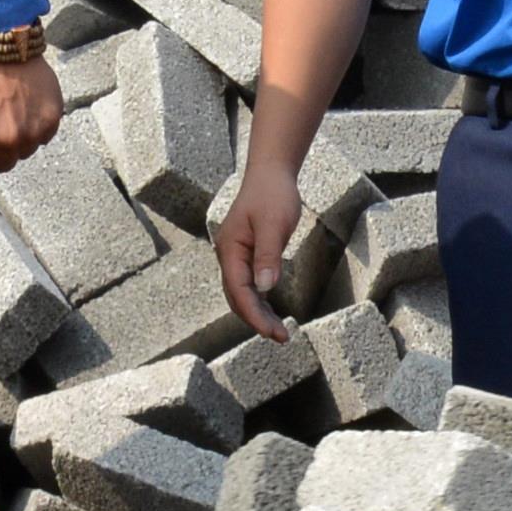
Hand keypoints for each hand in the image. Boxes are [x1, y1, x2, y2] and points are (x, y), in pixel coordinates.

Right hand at [215, 157, 307, 342]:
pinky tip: (271, 312)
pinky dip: (259, 302)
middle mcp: (228, 256)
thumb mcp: (273, 224)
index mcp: (230, 250)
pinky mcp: (246, 255)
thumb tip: (264, 288)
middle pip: (237, 298)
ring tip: (280, 332)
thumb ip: (268, 255)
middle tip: (282, 337)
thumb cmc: (272, 194)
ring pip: (242, 294)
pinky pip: (249, 285)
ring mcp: (236, 256)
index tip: (272, 333)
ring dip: (258, 314)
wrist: (270, 173)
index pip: (239, 292)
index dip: (254, 315)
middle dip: (257, 320)